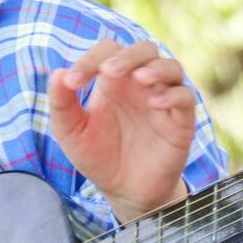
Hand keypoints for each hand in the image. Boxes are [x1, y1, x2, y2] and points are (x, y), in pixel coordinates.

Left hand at [49, 38, 194, 222]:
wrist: (124, 192)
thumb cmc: (98, 157)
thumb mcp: (71, 133)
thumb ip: (62, 103)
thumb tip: (58, 73)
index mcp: (113, 81)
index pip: (108, 51)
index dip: (90, 58)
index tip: (73, 82)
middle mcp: (140, 85)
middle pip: (144, 50)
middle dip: (127, 56)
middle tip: (107, 72)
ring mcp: (162, 100)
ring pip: (171, 66)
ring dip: (155, 68)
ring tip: (138, 79)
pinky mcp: (180, 121)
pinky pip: (185, 97)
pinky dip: (172, 95)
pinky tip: (155, 103)